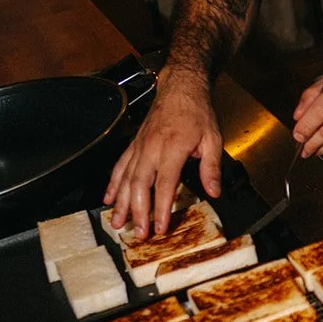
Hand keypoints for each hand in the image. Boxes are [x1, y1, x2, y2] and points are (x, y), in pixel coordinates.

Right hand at [104, 68, 221, 238]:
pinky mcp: (134, 145)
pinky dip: (112, 184)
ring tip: (117, 223)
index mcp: (173, 148)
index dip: (161, 208)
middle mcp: (152, 148)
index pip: (165, 184)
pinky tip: (109, 199)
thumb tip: (214, 192)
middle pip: (140, 185)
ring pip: (126, 179)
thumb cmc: (197, 113)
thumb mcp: (213, 139)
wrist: (180, 88)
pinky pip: (119, 166)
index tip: (160, 227)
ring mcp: (140, 147)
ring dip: (121, 203)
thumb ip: (211, 167)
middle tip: (139, 234)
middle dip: (138, 212)